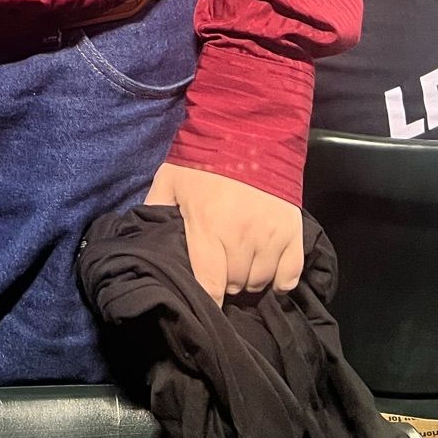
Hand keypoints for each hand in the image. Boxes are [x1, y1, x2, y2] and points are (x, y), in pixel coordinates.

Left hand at [146, 160, 303, 305]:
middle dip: (224, 282)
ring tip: (239, 264)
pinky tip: (267, 271)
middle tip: (218, 267)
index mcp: (208, 226)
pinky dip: (279, 280)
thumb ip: (155, 210)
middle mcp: (241, 236)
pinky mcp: (293, 233)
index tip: (203, 306)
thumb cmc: (205, 159)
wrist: (250, 131)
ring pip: (260, 283)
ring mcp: (271, 236)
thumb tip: (143, 239)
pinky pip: (290, 276)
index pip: (209, 285)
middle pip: (235, 286)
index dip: (207, 301)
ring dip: (249, 279)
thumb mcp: (170, 179)